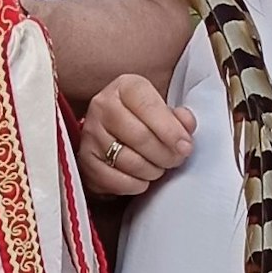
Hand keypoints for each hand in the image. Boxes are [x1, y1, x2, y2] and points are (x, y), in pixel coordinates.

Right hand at [78, 74, 195, 196]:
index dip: (170, 130)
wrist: (113, 136)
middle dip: (165, 155)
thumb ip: (178, 118)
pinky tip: (141, 179)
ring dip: (151, 171)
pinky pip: (116, 180)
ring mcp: (91, 132)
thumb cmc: (144, 122)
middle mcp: (102, 105)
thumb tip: (187, 124)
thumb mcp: (163, 112)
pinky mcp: (85, 159)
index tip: (186, 147)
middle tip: (175, 160)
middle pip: (140, 136)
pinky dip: (135, 185)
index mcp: (125, 87)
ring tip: (157, 167)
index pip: (148, 106)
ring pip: (129, 161)